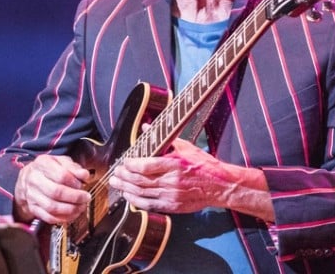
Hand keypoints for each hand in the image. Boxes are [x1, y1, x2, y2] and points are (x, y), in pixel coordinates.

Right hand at [14, 154, 90, 223]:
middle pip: (56, 192)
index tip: (83, 184)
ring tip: (81, 206)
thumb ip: (74, 167)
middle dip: (75, 197)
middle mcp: (34, 180)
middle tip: (86, 197)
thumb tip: (84, 175)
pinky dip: (63, 218)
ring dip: (70, 209)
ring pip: (52, 207)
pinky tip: (72, 214)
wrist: (29, 177)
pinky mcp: (33, 208)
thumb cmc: (48, 169)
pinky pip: (48, 217)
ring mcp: (32, 196)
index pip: (61, 175)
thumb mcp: (62, 161)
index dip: (75, 182)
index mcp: (42, 164)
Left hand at [110, 138, 273, 221]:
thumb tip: (147, 127)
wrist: (219, 185)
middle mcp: (171, 181)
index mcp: (175, 165)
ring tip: (117, 183)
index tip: (124, 161)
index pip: (146, 166)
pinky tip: (129, 196)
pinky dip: (136, 201)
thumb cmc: (204, 165)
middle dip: (124, 177)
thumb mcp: (186, 147)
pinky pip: (149, 205)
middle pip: (140, 181)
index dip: (131, 164)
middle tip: (115, 173)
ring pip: (142, 193)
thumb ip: (165, 139)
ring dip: (126, 188)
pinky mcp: (172, 206)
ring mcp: (171, 195)